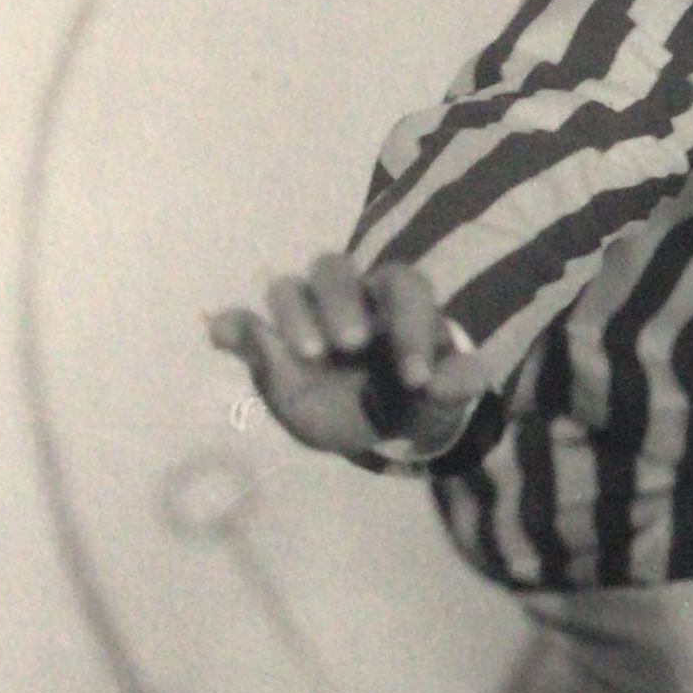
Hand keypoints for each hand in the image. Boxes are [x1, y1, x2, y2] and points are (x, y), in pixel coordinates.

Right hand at [206, 255, 484, 458]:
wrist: (373, 423)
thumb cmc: (408, 398)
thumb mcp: (439, 402)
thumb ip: (455, 388)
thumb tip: (470, 377)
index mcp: (397, 300)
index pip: (405, 287)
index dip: (412, 326)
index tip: (417, 380)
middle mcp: (348, 295)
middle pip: (335, 269)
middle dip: (340, 302)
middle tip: (349, 345)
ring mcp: (304, 315)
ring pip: (290, 288)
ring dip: (294, 315)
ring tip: (308, 356)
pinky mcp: (267, 342)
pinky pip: (243, 323)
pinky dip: (232, 326)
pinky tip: (222, 336)